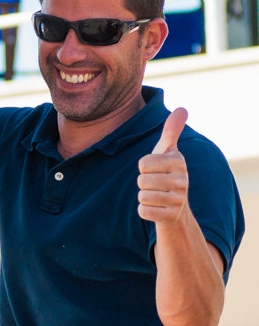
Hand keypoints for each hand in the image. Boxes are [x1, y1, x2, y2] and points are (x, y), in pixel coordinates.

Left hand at [137, 108, 188, 224]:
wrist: (175, 204)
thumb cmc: (166, 171)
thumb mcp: (167, 150)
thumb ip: (172, 130)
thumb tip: (182, 109)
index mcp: (178, 162)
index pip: (143, 163)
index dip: (143, 167)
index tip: (154, 168)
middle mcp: (183, 181)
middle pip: (142, 181)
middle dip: (142, 183)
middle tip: (155, 184)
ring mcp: (179, 200)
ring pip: (142, 196)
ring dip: (143, 196)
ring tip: (156, 195)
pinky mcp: (171, 217)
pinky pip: (144, 211)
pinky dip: (144, 210)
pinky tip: (156, 208)